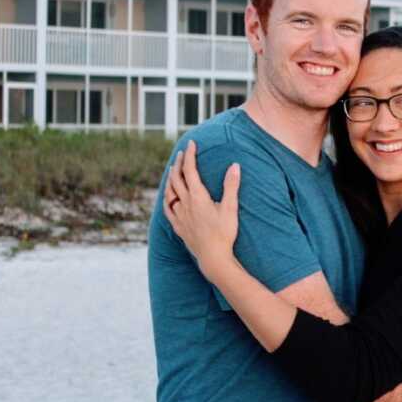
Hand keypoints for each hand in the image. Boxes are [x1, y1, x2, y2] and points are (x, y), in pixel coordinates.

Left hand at [164, 140, 240, 274]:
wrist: (213, 258)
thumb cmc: (224, 233)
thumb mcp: (231, 208)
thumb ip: (231, 185)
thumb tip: (235, 165)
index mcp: (197, 196)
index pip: (190, 170)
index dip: (190, 155)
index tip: (191, 144)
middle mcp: (185, 203)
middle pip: (177, 178)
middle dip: (179, 163)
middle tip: (182, 153)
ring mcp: (179, 215)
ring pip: (170, 191)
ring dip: (171, 178)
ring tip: (173, 170)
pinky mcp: (178, 226)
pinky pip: (167, 208)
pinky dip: (167, 197)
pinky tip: (168, 196)